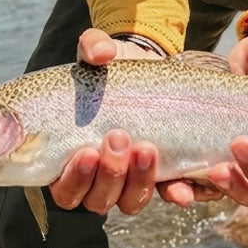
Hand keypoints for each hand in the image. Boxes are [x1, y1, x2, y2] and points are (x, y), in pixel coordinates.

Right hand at [49, 28, 159, 214]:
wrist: (149, 73)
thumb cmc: (112, 71)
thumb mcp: (99, 54)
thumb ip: (92, 47)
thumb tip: (101, 53)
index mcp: (71, 161)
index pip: (65, 189)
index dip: (74, 178)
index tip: (87, 150)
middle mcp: (99, 181)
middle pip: (98, 198)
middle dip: (110, 173)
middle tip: (119, 138)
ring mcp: (131, 183)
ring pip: (130, 200)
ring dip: (139, 180)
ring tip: (147, 148)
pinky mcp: (162, 179)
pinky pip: (167, 196)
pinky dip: (174, 194)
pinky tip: (182, 190)